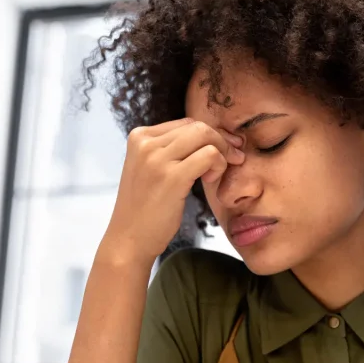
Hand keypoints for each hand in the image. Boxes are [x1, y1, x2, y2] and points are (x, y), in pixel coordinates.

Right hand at [105, 118, 244, 262]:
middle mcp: (145, 143)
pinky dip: (219, 165)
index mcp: (139, 137)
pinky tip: (210, 180)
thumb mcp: (151, 169)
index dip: (210, 135)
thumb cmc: (146, 207)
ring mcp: (157, 159)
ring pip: (205, 136)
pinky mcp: (171, 177)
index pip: (186, 123)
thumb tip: (211, 134)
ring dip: (222, 153)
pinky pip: (209, 155)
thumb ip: (172, 149)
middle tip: (234, 159)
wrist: (130, 238)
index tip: (224, 150)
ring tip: (215, 174)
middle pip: (198, 127)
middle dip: (222, 141)